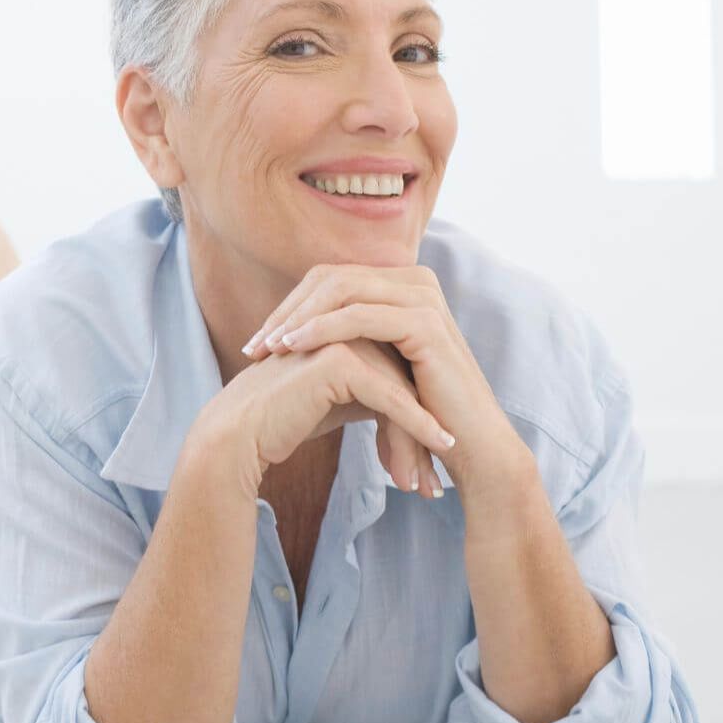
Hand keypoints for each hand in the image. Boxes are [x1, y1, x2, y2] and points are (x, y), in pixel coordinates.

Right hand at [194, 336, 458, 501]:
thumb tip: (418, 405)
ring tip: (430, 487)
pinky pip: (390, 398)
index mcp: (348, 330)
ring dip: (419, 442)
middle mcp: (347, 328)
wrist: (238, 435)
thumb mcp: (340, 402)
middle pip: (404, 380)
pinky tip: (437, 450)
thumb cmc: (285, 422)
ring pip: (401, 390)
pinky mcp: (338, 361)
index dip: (419, 418)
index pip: (399, 371)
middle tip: (433, 484)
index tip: (431, 463)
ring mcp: (342, 340)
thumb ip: (375, 391)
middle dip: (422, 435)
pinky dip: (416, 427)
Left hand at [242, 263, 533, 498]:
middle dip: (287, 311)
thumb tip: (291, 334)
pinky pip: (359, 315)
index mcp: (403, 285)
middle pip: (332, 278)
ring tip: (267, 348)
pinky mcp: (424, 322)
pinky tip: (293, 348)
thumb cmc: (420, 412)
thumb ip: (348, 342)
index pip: (332, 280)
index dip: (291, 306)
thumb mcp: (378, 367)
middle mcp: (416, 280)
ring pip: (341, 290)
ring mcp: (423, 297)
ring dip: (297, 318)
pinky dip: (320, 329)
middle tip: (253, 346)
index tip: (259, 341)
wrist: (470, 444)